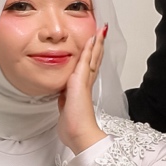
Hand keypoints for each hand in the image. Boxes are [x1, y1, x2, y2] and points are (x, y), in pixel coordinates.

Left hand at [57, 24, 107, 154]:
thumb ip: (64, 103)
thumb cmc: (74, 128)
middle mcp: (85, 84)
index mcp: (81, 91)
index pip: (88, 70)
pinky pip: (86, 60)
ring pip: (92, 58)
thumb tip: (63, 100)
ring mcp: (84, 82)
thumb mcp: (66, 111)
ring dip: (97, 44)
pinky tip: (94, 38)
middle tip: (102, 34)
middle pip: (94, 61)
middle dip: (98, 47)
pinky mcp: (81, 81)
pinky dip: (91, 48)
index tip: (95, 48)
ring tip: (101, 31)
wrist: (80, 134)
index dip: (92, 58)